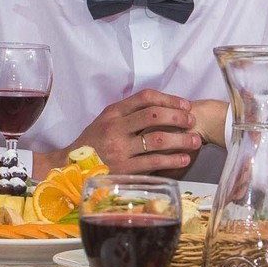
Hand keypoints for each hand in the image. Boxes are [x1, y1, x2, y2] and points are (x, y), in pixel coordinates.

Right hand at [72, 88, 201, 173]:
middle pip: (153, 115)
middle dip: (178, 117)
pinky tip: (184, 159)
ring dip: (181, 139)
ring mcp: (119, 149)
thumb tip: (161, 107)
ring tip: (195, 141)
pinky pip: (153, 162)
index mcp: (113, 112)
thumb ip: (128, 113)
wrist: (72, 168)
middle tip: (192, 121)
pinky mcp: (123, 169)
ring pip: (157, 140)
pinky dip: (172, 160)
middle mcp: (115, 128)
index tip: (185, 105)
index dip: (169, 99)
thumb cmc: (93, 143)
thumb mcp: (105, 121)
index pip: (145, 97)